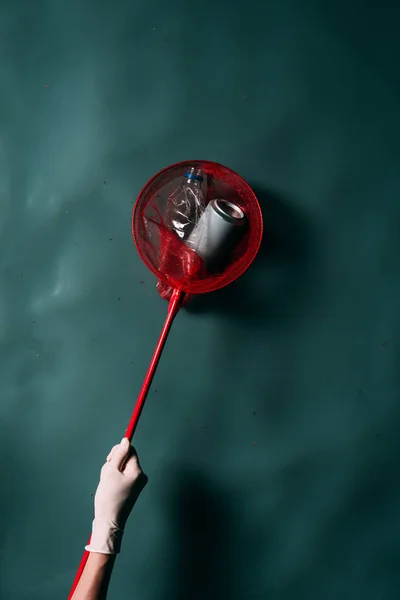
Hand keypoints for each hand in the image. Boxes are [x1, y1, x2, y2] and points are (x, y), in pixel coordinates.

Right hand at [85, 438, 146, 553]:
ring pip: (122, 467)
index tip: (110, 460)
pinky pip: (123, 476)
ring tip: (107, 484)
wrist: (109, 521)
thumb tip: (126, 440)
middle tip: (107, 476)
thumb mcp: (110, 472)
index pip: (130, 450)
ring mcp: (137, 483)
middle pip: (126, 458)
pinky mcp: (132, 488)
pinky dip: (115, 479)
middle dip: (114, 463)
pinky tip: (110, 488)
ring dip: (112, 472)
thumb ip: (119, 454)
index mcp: (137, 471)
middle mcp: (141, 475)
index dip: (118, 452)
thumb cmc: (108, 498)